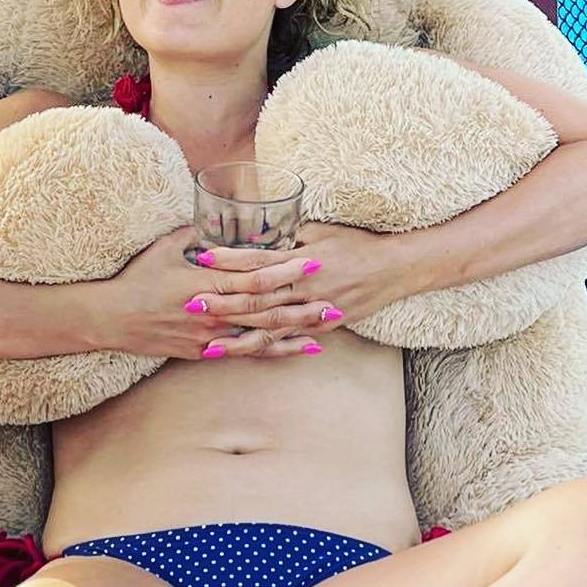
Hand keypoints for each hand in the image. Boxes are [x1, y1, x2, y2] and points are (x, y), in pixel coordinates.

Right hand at [89, 227, 333, 359]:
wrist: (111, 319)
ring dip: (296, 328)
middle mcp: (210, 311)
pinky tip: (298, 349)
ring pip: (260, 333)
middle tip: (334, 294)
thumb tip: (218, 218)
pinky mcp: (205, 353)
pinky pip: (246, 352)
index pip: (252, 275)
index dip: (284, 270)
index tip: (311, 261)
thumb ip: (196, 234)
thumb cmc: (138, 278)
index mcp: (203, 281)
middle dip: (301, 300)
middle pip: (264, 306)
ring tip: (327, 323)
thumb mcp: (166, 248)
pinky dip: (274, 350)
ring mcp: (209, 336)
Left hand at [192, 222, 404, 357]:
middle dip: (224, 303)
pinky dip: (270, 348)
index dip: (229, 260)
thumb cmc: (356, 243)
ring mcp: (315, 310)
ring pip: (271, 326)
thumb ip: (289, 236)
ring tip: (211, 343)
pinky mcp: (325, 325)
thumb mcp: (321, 231)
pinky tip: (247, 355)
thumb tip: (259, 236)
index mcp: (302, 260)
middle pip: (258, 298)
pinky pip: (292, 339)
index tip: (202, 258)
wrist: (394, 268)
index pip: (258, 261)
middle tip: (192, 305)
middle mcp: (306, 287)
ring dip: (239, 336)